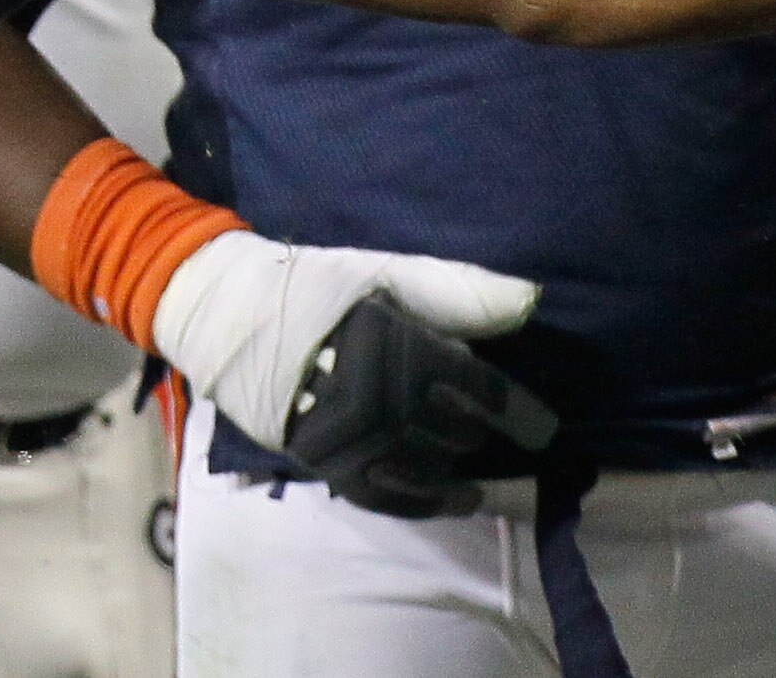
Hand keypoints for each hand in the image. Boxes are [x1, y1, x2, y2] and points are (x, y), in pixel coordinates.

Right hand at [154, 233, 555, 516]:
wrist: (229, 313)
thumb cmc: (316, 286)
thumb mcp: (387, 273)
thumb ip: (458, 291)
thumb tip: (531, 301)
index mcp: (399, 345)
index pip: (478, 389)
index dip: (519, 412)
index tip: (545, 429)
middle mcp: (378, 397)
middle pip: (454, 434)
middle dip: (477, 434)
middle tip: (488, 432)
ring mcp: (350, 435)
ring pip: (423, 471)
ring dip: (455, 477)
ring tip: (474, 482)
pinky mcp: (323, 460)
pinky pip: (383, 495)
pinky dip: (419, 503)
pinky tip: (445, 500)